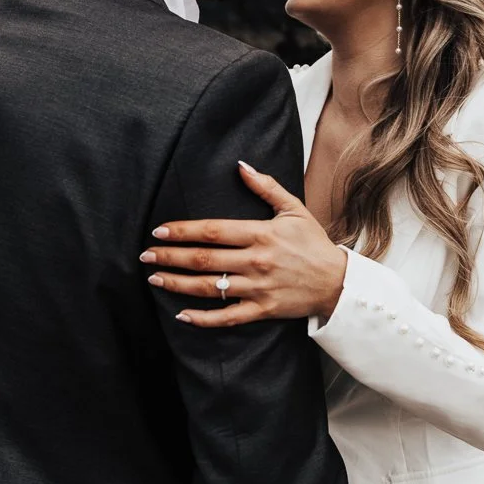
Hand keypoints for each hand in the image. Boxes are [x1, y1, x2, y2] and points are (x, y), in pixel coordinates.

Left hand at [141, 161, 347, 326]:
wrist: (337, 282)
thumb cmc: (314, 243)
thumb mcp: (293, 209)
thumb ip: (266, 186)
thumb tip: (241, 165)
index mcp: (260, 233)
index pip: (212, 230)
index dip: (183, 230)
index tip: (159, 230)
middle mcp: (255, 261)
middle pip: (203, 258)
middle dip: (170, 256)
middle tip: (146, 255)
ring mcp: (257, 288)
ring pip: (209, 287)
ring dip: (177, 284)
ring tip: (154, 279)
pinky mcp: (262, 310)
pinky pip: (227, 317)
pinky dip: (203, 318)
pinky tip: (181, 315)